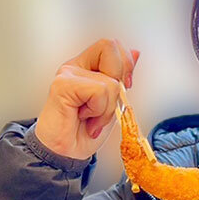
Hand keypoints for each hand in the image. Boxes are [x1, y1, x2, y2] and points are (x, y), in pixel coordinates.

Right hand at [35, 39, 139, 159]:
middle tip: (107, 102)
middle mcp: (76, 66)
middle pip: (109, 46)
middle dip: (118, 79)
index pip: (112, 45)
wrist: (66, 154)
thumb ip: (121, 77)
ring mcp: (67, 74)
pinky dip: (98, 111)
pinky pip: (98, 92)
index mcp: (87, 67)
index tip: (125, 85)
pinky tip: (84, 118)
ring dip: (107, 108)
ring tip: (92, 119)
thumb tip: (136, 53)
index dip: (125, 63)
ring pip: (109, 81)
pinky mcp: (62, 85)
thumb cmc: (84, 132)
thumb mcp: (112, 103)